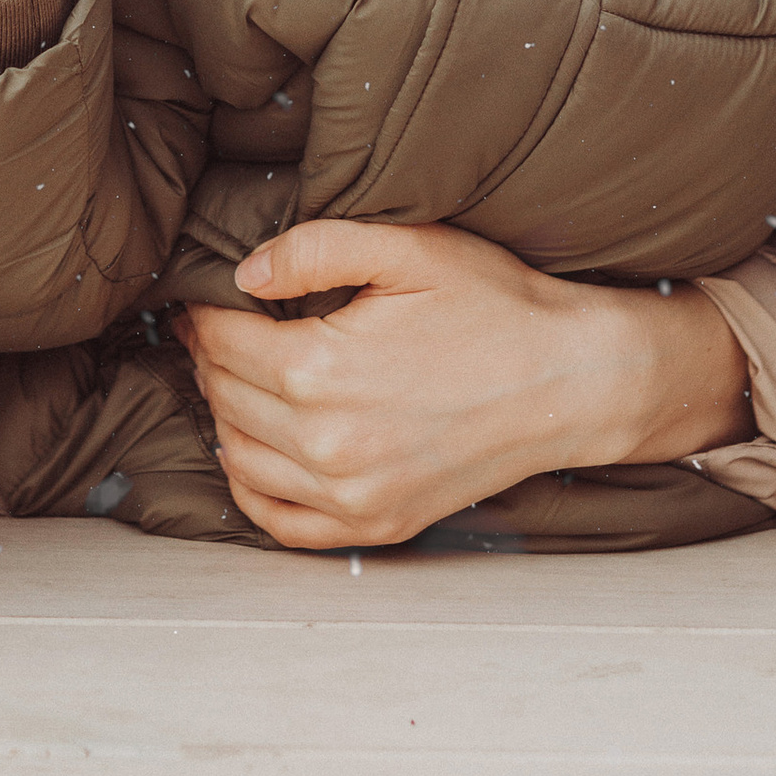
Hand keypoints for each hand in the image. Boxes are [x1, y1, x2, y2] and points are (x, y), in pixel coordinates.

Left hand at [177, 220, 751, 551]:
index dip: (204, 311)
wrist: (571, 381)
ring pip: (241, 458)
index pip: (222, 340)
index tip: (204, 293)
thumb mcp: (409, 249)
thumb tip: (243, 273)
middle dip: (212, 356)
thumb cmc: (494, 306)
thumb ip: (316, 248)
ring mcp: (351, 497)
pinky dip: (253, 486)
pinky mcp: (375, 526)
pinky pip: (280, 522)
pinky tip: (258, 449)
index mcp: (322, 371)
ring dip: (226, 415)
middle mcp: (326, 446)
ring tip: (237, 378)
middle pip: (225, 396)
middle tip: (219, 327)